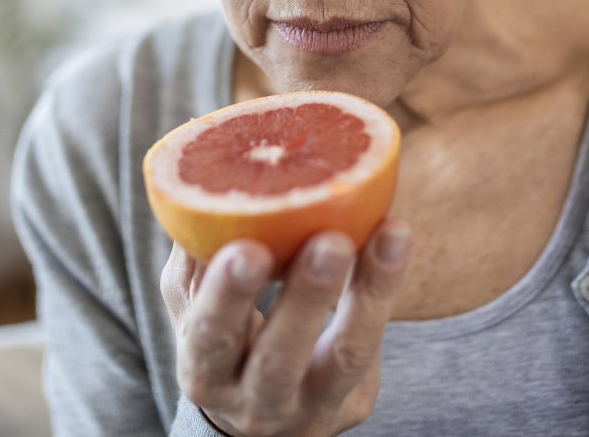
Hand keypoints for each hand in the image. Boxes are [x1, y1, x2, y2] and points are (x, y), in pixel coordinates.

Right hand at [160, 221, 411, 436]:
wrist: (257, 421)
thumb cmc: (224, 342)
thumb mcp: (194, 313)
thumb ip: (194, 262)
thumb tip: (197, 176)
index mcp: (205, 372)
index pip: (211, 338)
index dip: (227, 298)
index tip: (247, 247)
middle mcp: (256, 401)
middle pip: (279, 358)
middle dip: (305, 299)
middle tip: (329, 240)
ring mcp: (311, 408)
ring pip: (344, 354)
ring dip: (366, 291)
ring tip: (389, 232)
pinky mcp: (354, 402)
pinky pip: (373, 342)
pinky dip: (384, 286)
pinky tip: (395, 234)